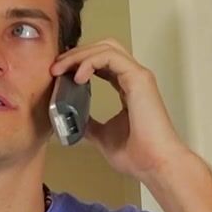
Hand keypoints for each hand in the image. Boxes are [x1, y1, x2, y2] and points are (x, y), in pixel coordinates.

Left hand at [50, 39, 190, 182]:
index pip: (102, 63)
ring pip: (105, 47)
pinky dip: (90, 61)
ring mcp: (138, 76)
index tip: (59, 73)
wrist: (155, 164)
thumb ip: (91, 124)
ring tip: (61, 69)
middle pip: (103, 48)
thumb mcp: (103, 136)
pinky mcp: (139, 78)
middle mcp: (134, 78)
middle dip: (76, 53)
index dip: (79, 62)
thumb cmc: (138, 155)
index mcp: (128, 89)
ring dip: (79, 54)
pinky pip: (110, 57)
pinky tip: (78, 76)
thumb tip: (74, 121)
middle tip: (55, 67)